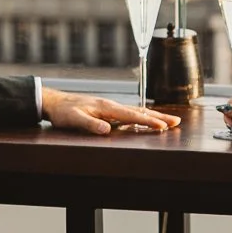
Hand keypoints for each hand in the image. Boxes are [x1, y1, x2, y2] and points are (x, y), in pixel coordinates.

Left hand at [41, 88, 181, 135]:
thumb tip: (107, 130)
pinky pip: (129, 112)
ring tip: (168, 121)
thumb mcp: (74, 119)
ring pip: (136, 111)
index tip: (162, 126)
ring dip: (153, 115)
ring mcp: (110, 107)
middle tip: (176, 121)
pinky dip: (142, 115)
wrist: (55, 102)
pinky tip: (146, 119)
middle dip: (159, 116)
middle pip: (140, 111)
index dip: (148, 121)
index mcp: (106, 107)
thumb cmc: (64, 111)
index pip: (132, 115)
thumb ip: (90, 124)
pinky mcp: (107, 110)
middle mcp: (111, 105)